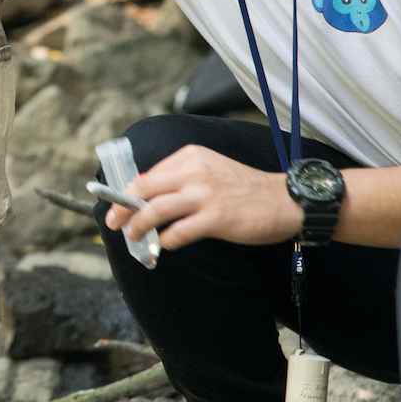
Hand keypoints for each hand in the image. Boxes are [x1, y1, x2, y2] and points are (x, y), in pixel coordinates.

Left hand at [104, 145, 301, 249]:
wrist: (286, 201)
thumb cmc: (245, 188)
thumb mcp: (210, 169)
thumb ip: (181, 178)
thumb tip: (146, 197)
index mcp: (190, 157)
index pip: (146, 175)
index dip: (127, 193)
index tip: (118, 207)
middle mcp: (194, 171)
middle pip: (143, 190)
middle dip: (123, 209)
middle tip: (115, 224)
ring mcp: (204, 194)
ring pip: (154, 210)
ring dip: (138, 227)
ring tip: (134, 237)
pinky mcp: (215, 218)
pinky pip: (178, 232)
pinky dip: (166, 240)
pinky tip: (166, 244)